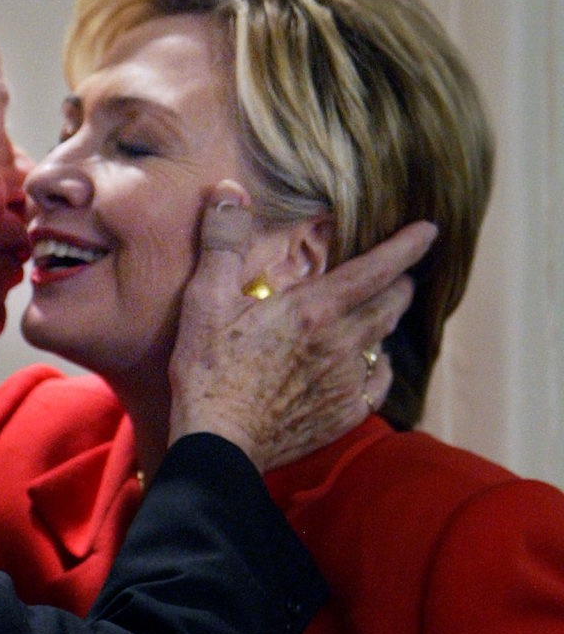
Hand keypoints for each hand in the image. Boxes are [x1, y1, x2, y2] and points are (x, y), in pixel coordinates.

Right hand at [168, 180, 437, 473]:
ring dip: (386, 322)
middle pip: (391, 305)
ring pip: (385, 343)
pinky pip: (377, 385)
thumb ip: (222, 241)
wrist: (218, 443)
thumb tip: (229, 191)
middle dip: (399, 284)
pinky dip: (378, 369)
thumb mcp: (205, 299)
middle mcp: (342, 343)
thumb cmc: (208, 370)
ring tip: (380, 312)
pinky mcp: (343, 415)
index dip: (406, 247)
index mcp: (314, 310)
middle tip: (398, 274)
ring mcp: (347, 382)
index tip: (428, 231)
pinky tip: (368, 366)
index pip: (376, 269)